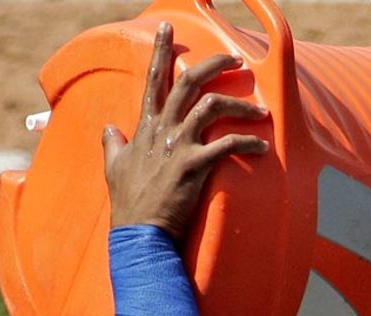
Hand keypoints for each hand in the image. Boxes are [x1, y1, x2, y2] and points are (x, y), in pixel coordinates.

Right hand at [103, 21, 268, 236]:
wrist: (140, 231)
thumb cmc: (130, 203)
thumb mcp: (113, 168)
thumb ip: (113, 145)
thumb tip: (109, 130)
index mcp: (144, 126)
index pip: (153, 79)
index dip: (162, 51)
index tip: (169, 29)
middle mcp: (162, 129)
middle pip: (187, 82)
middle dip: (213, 65)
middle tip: (236, 59)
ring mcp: (178, 145)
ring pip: (212, 107)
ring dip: (242, 107)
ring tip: (262, 114)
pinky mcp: (194, 165)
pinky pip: (227, 145)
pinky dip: (248, 143)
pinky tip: (262, 147)